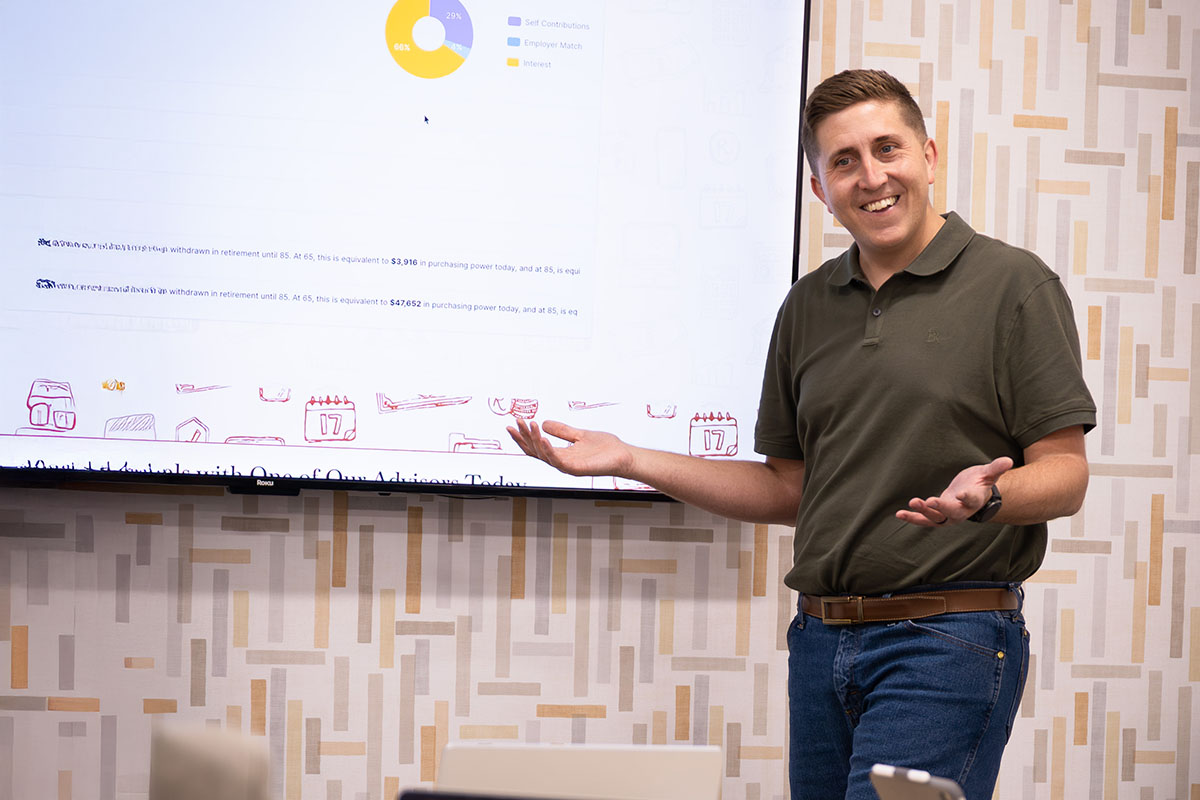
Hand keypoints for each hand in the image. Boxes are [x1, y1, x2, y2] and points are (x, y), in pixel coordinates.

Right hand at [507, 418, 634, 477]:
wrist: (623, 456)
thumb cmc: (605, 448)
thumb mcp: (579, 434)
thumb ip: (563, 431)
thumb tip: (545, 423)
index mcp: (561, 454)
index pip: (536, 446)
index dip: (524, 437)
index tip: (514, 424)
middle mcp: (561, 462)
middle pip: (536, 451)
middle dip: (524, 437)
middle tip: (516, 423)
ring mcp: (568, 467)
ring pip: (544, 455)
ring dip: (535, 440)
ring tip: (530, 425)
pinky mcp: (576, 469)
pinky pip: (558, 460)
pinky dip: (549, 449)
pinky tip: (543, 438)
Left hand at [896, 456, 1012, 526]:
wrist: (973, 496)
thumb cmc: (980, 482)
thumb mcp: (988, 473)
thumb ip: (996, 468)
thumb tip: (1009, 460)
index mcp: (975, 500)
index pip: (972, 500)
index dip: (967, 497)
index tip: (962, 494)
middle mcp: (962, 511)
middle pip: (952, 513)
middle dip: (940, 507)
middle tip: (928, 501)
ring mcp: (948, 516)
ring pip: (936, 518)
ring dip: (922, 513)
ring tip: (910, 504)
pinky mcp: (937, 515)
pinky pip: (925, 520)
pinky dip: (913, 517)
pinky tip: (900, 513)